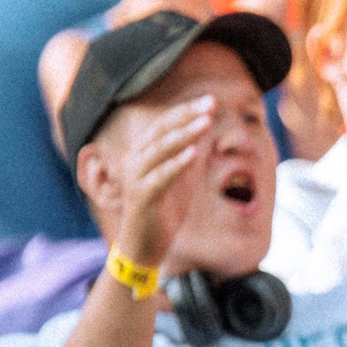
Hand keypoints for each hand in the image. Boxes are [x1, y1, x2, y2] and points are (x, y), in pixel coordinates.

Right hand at [111, 94, 215, 273]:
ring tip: (206, 122)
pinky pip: (160, 178)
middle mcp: (135, 160)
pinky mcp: (140, 198)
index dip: (186, 110)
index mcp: (143, 153)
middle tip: (211, 103)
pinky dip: (176, 165)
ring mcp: (135, 178)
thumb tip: (204, 129)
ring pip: (159, 150)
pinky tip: (193, 154)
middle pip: (161, 130)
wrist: (144, 246)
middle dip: (187, 115)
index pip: (164, 124)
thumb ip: (188, 153)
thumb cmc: (163, 209)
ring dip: (184, 135)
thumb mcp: (180, 177)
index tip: (211, 100)